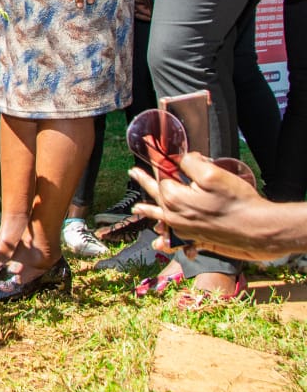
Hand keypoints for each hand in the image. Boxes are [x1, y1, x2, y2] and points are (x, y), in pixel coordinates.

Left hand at [129, 153, 272, 260]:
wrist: (258, 230)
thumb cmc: (237, 202)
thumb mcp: (212, 174)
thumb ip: (191, 162)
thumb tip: (183, 159)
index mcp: (174, 198)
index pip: (162, 175)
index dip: (160, 162)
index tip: (151, 152)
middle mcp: (174, 215)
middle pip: (157, 194)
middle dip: (145, 181)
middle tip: (134, 172)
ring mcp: (184, 229)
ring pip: (161, 216)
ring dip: (149, 210)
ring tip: (137, 209)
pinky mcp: (196, 237)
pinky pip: (174, 236)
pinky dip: (166, 235)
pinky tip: (160, 239)